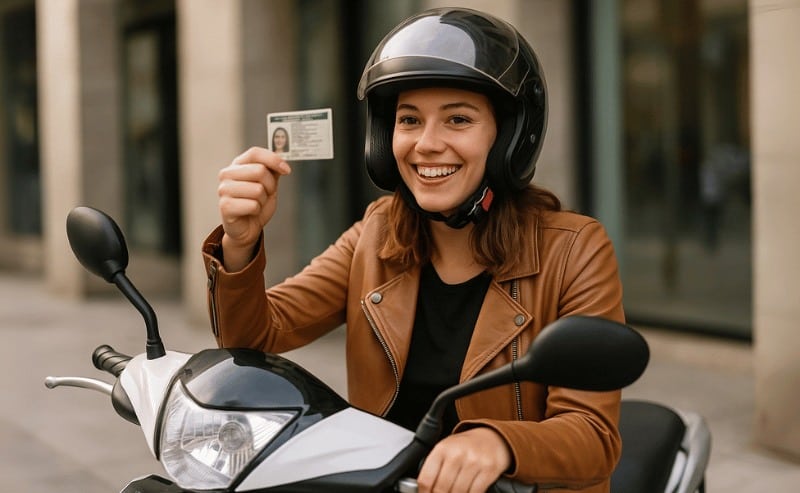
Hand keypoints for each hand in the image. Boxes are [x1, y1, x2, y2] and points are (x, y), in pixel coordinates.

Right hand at [217, 146, 290, 270]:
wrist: (248, 228)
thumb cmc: (257, 204)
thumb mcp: (269, 184)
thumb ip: (273, 170)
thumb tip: (281, 159)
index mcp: (238, 164)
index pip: (255, 153)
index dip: (273, 159)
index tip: (286, 170)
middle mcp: (227, 174)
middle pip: (259, 171)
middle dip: (270, 185)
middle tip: (265, 194)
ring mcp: (224, 190)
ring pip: (258, 190)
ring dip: (263, 200)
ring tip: (256, 204)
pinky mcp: (225, 206)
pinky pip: (253, 205)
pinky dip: (257, 210)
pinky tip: (250, 212)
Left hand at [416, 427, 511, 492]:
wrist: (494, 437)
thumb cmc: (466, 446)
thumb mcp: (447, 449)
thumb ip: (435, 468)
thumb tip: (424, 490)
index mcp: (442, 448)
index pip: (426, 479)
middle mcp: (457, 454)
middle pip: (441, 488)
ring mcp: (474, 461)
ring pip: (458, 492)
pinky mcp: (489, 469)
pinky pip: (475, 492)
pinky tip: (467, 492)